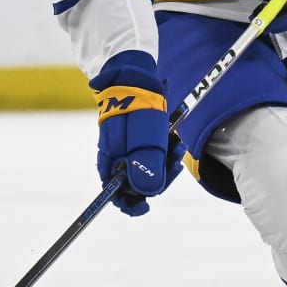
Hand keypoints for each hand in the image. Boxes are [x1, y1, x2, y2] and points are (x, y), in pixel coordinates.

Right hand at [92, 51, 179, 215]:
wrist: (136, 78)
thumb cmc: (138, 110)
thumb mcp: (146, 142)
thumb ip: (146, 168)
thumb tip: (147, 194)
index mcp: (110, 164)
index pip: (116, 195)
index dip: (131, 204)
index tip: (145, 207)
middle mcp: (115, 159)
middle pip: (136, 183)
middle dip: (158, 176)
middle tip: (175, 159)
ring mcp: (124, 149)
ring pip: (146, 168)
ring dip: (165, 161)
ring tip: (177, 144)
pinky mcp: (134, 139)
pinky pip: (150, 153)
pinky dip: (164, 149)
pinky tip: (174, 138)